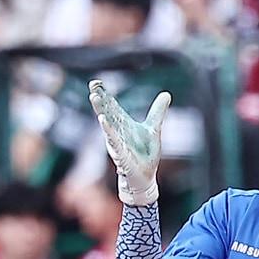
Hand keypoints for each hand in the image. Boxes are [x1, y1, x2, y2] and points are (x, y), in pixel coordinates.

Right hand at [90, 80, 170, 205]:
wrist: (145, 176)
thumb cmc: (145, 154)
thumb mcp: (153, 128)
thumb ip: (158, 111)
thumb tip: (166, 94)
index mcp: (124, 124)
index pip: (112, 106)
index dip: (104, 94)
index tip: (96, 82)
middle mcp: (117, 131)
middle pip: (106, 111)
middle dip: (99, 98)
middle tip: (92, 85)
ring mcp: (117, 142)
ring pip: (106, 123)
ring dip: (100, 110)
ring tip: (94, 97)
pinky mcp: (120, 153)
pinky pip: (113, 139)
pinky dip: (108, 129)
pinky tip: (102, 119)